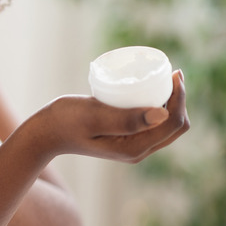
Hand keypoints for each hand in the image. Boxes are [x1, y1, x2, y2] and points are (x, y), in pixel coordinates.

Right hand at [35, 70, 189, 161]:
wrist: (45, 133)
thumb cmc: (64, 121)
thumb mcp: (93, 116)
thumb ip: (124, 118)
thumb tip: (162, 114)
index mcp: (134, 148)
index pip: (172, 123)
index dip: (180, 99)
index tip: (174, 73)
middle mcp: (138, 151)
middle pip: (175, 127)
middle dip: (179, 101)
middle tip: (171, 73)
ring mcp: (132, 146)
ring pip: (166, 126)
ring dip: (171, 103)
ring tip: (164, 78)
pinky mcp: (126, 139)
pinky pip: (153, 124)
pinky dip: (159, 107)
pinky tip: (152, 90)